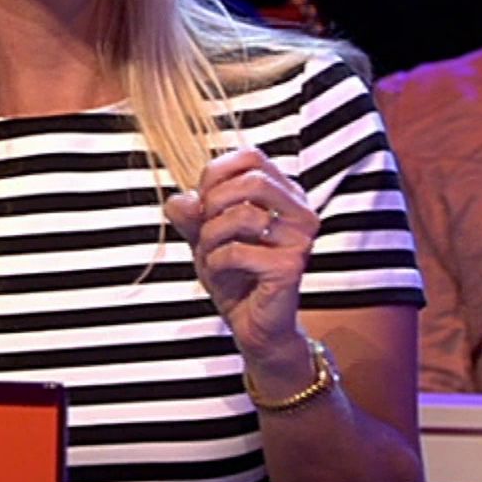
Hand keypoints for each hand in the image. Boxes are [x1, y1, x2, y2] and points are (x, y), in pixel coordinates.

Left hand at [162, 147, 317, 368]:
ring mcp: (300, 239)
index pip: (252, 156)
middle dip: (214, 202)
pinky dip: (215, 263)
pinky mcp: (290, 267)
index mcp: (286, 194)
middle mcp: (301, 212)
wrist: (252, 325)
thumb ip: (191, 214)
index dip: (217, 172)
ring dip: (210, 237)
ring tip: (210, 255)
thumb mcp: (205, 236)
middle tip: (203, 227)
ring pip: (243, 216)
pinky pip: (237, 252)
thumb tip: (180, 200)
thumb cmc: (234, 274)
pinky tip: (220, 275)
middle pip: (253, 179)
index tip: (204, 200)